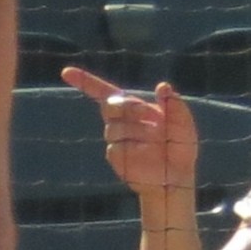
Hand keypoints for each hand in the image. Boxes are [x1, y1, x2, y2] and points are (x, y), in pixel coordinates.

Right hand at [62, 67, 198, 199]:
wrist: (177, 177)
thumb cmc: (180, 148)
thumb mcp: (184, 125)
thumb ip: (175, 106)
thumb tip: (163, 86)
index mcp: (134, 109)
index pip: (106, 93)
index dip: (85, 81)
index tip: (66, 73)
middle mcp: (121, 122)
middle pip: (111, 105)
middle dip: (130, 107)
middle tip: (153, 117)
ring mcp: (116, 139)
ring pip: (114, 128)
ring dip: (139, 132)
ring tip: (158, 141)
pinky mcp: (116, 157)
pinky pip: (117, 148)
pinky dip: (134, 149)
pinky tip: (148, 154)